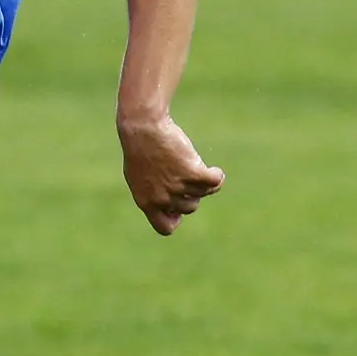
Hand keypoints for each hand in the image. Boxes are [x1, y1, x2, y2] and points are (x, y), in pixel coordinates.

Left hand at [117, 111, 223, 235]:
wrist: (142, 127)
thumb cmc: (140, 150)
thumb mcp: (139, 177)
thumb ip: (154, 195)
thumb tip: (172, 209)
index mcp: (147, 203)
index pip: (165, 227)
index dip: (175, 217)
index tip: (177, 206)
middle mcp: (163, 198)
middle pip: (190, 206)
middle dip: (190, 192)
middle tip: (181, 173)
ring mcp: (177, 186)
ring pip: (202, 192)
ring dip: (202, 180)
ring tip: (191, 163)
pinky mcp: (192, 172)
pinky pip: (215, 182)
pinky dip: (217, 176)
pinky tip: (216, 171)